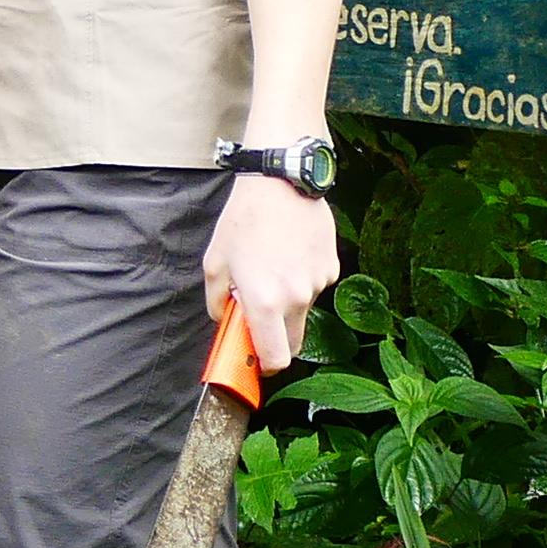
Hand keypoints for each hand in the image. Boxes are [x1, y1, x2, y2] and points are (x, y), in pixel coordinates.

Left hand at [203, 174, 335, 376]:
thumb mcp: (215, 262)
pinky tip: (288, 253)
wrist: (281, 181)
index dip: (265, 366)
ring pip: (303, 311)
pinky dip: (302, 280)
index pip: (275, 358)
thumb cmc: (244, 219)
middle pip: (294, 344)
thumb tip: (224, 320)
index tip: (256, 360)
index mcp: (264, 302)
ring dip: (287, 303)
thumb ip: (216, 301)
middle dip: (277, 339)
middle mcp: (295, 298)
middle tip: (259, 317)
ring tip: (271, 266)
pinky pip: (315, 286)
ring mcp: (317, 284)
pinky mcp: (331, 268)